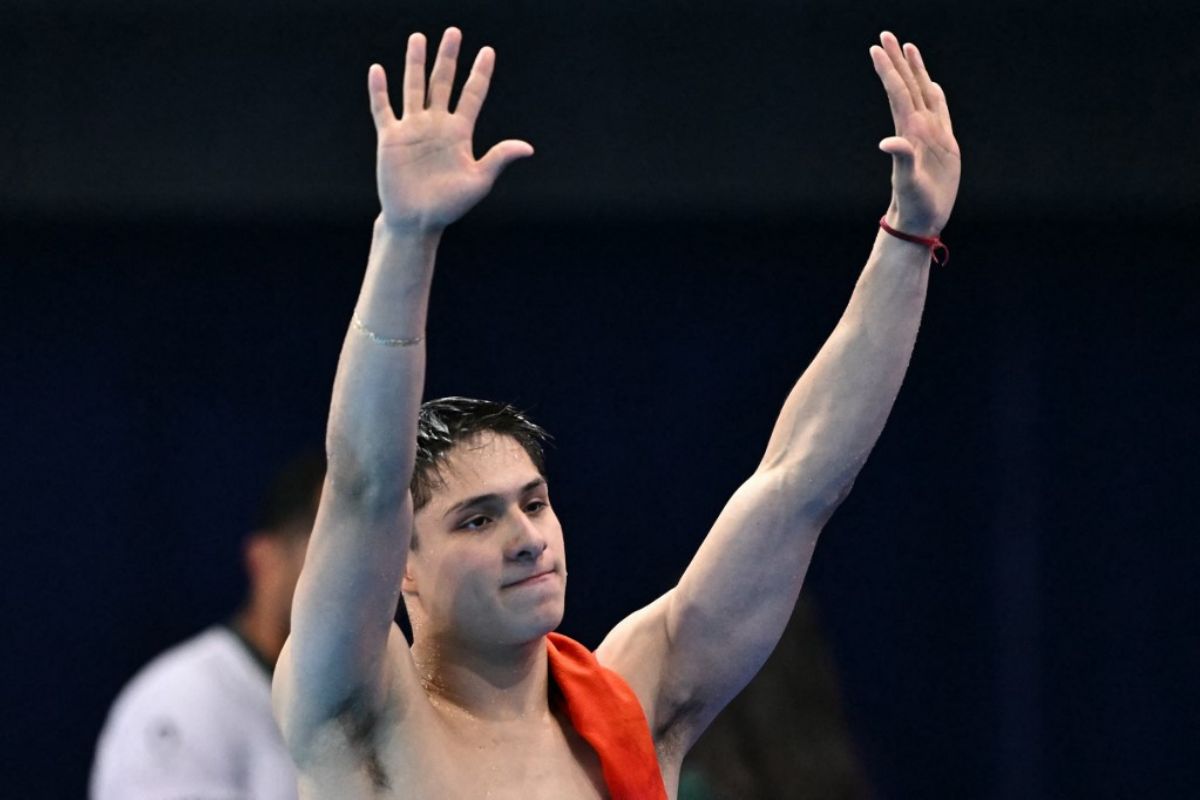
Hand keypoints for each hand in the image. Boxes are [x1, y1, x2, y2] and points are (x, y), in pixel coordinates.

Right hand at [368, 28, 533, 232]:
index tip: (488, 51)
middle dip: (448, 57)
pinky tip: (378, 70)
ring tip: (418, 38)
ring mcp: (412, 129)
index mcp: (460, 133)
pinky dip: (380, 91)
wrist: (417, 221)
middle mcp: (436, 125)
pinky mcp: (390, 138)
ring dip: (415, 63)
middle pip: (442, 82)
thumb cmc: (449, 205)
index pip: (472, 95)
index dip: (480, 73)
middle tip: (453, 32)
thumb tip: (528, 148)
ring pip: (414, 88)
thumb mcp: (479, 181)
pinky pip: (384, 109)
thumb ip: (499, 158)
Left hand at [870, 32, 960, 236]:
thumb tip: (888, 142)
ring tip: (908, 47)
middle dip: (897, 61)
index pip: (897, 93)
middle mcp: (917, 127)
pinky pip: (939, 109)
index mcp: (909, 132)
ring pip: (922, 92)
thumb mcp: (908, 182)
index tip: (877, 48)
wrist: (921, 217)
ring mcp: (930, 133)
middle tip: (887, 34)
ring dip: (914, 70)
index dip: (889, 70)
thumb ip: (901, 159)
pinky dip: (933, 92)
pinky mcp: (943, 142)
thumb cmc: (913, 203)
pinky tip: (929, 82)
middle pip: (906, 85)